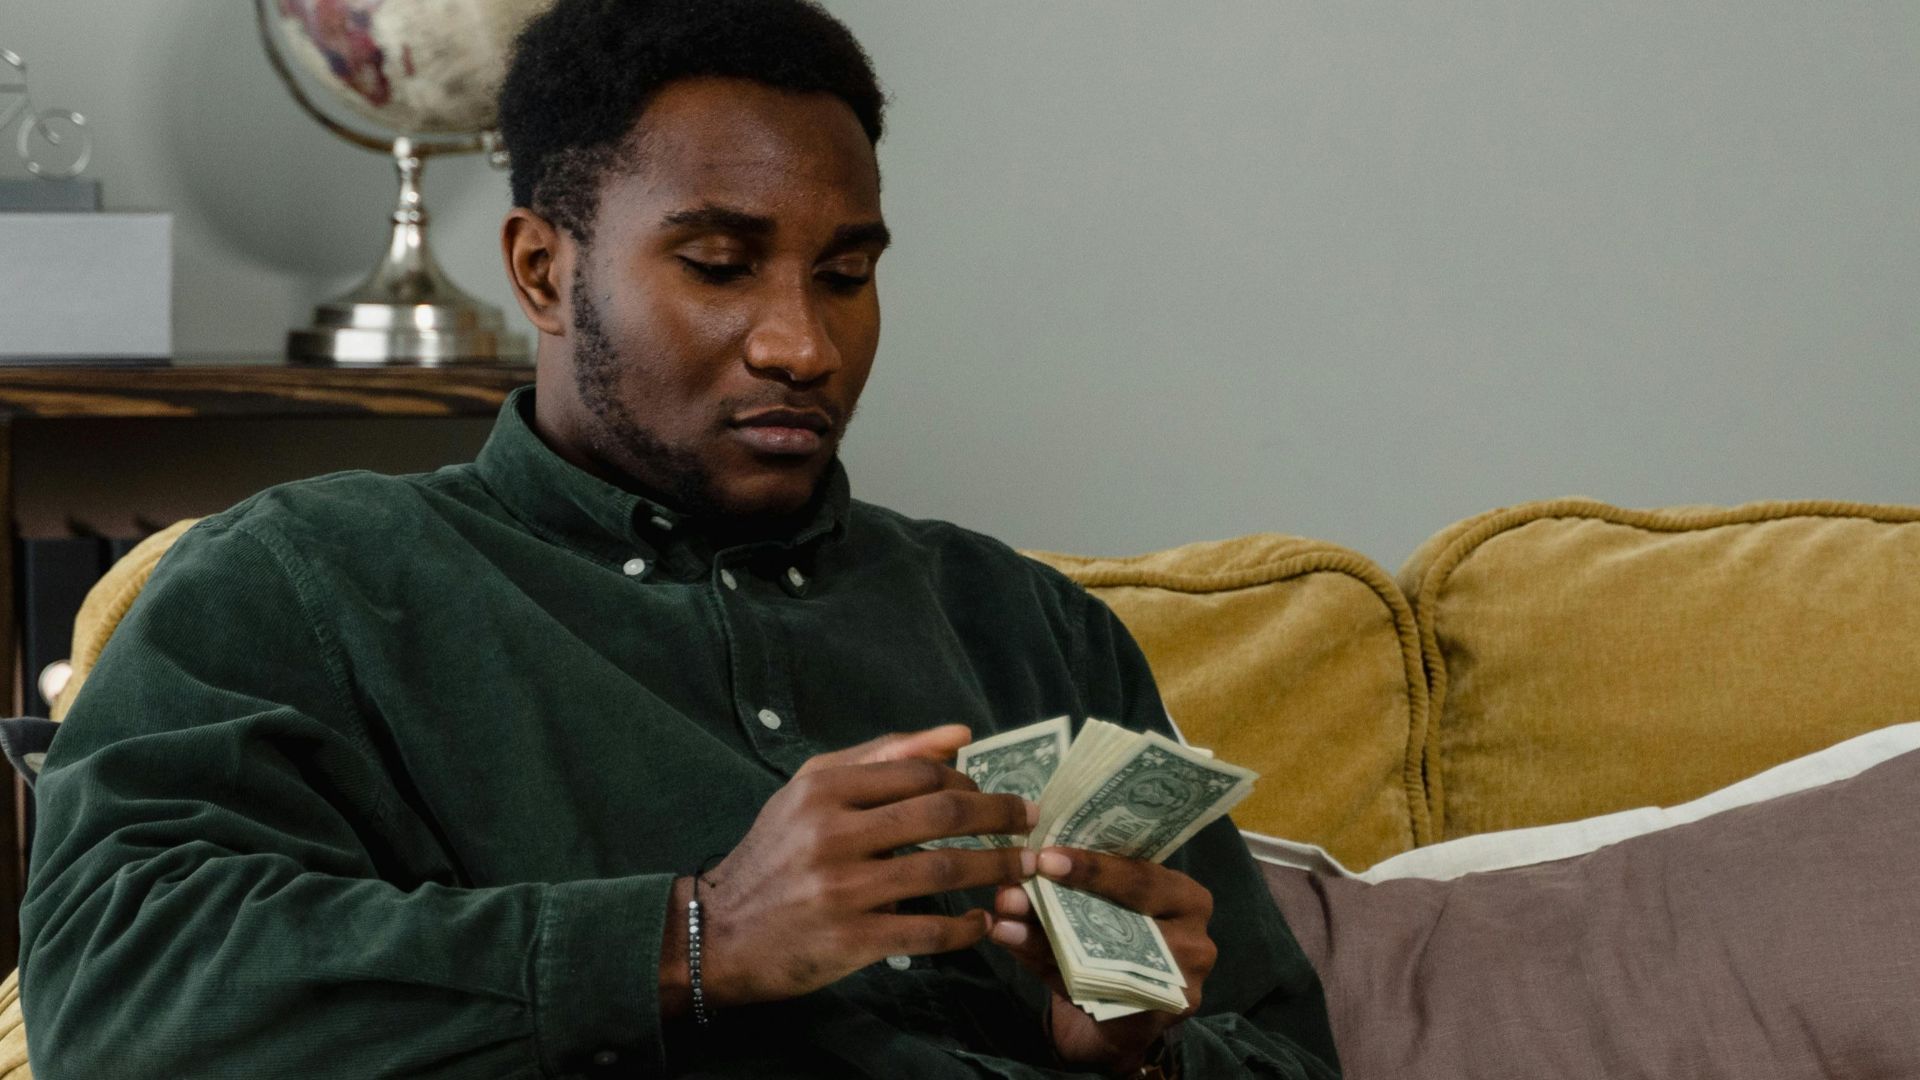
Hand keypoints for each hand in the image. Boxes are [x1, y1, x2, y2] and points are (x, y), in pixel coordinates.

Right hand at [671, 725, 1039, 1010]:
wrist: (717, 932)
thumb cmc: (774, 853)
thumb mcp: (812, 789)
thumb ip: (883, 755)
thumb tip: (960, 734)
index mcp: (825, 789)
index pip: (922, 774)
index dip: (973, 784)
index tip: (1000, 796)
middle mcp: (832, 834)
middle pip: (942, 816)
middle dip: (1001, 818)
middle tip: (1033, 822)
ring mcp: (841, 889)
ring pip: (944, 872)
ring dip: (996, 870)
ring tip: (1024, 870)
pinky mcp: (849, 940)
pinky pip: (927, 932)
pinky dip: (965, 928)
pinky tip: (984, 922)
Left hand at [988, 847, 1216, 1074]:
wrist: (1120, 1021)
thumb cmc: (1116, 942)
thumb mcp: (1106, 905)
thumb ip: (1076, 885)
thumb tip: (1024, 864)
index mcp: (1187, 899)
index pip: (1141, 876)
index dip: (1092, 868)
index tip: (1043, 857)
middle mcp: (1194, 941)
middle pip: (1122, 918)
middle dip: (1059, 901)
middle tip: (1012, 891)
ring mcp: (1176, 985)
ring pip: (1099, 955)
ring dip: (1040, 936)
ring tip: (1001, 920)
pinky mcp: (1149, 1018)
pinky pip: (1087, 988)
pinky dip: (1042, 965)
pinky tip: (1010, 945)